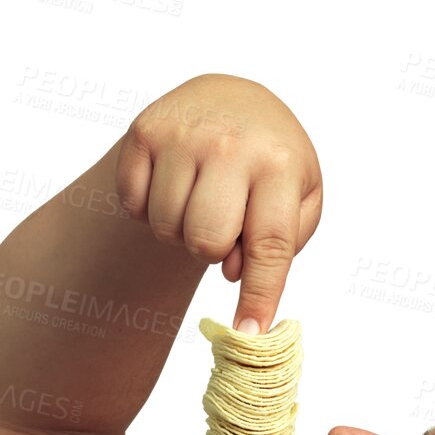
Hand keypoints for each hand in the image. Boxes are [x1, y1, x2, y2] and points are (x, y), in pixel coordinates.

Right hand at [115, 73, 322, 332]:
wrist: (231, 100)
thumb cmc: (269, 164)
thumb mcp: (300, 197)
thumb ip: (282, 244)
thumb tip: (235, 275)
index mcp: (279, 163)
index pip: (269, 245)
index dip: (258, 294)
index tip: (247, 334)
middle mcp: (230, 143)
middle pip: (206, 241)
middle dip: (212, 250)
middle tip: (222, 226)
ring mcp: (183, 134)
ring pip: (167, 227)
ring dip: (181, 229)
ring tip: (199, 200)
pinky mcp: (143, 131)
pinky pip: (134, 205)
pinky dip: (149, 208)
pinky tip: (172, 185)